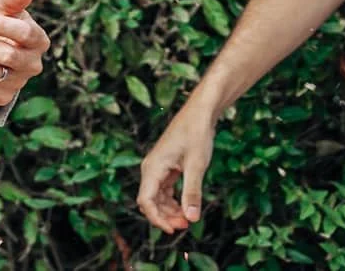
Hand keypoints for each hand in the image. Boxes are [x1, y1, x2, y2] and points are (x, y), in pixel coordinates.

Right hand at [137, 97, 215, 231]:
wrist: (199, 113)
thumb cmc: (196, 135)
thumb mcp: (196, 166)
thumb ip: (192, 193)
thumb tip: (191, 219)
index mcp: (152, 168)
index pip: (146, 200)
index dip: (157, 219)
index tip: (174, 231)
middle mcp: (150, 168)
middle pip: (150, 201)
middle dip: (165, 216)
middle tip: (187, 225)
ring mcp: (157, 167)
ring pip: (157, 196)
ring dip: (170, 210)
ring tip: (188, 219)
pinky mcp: (166, 166)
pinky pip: (164, 189)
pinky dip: (173, 200)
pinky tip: (186, 206)